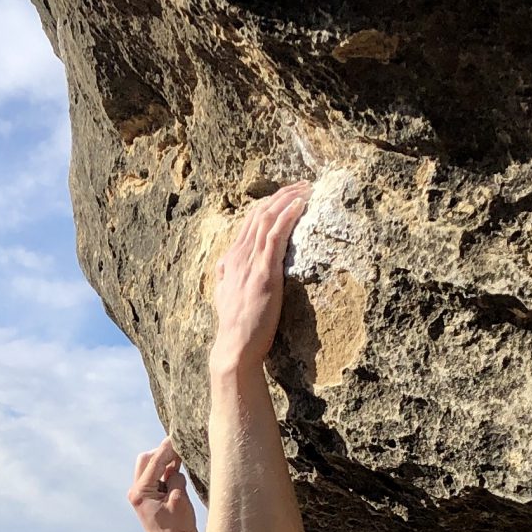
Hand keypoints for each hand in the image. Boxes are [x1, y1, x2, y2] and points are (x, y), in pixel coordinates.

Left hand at [128, 439, 196, 531]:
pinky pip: (157, 480)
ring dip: (165, 463)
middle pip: (146, 461)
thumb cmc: (178, 531)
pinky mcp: (150, 501)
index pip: (155, 461)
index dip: (168, 447)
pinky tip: (179, 471)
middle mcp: (137, 493)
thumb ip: (175, 477)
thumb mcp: (180, 500)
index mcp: (140, 492)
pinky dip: (166, 473)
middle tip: (180, 447)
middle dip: (162, 453)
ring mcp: (142, 497)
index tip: (178, 435)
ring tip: (182, 458)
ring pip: (151, 469)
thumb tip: (174, 465)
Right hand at [209, 181, 309, 374]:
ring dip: (288, 199)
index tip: (287, 194)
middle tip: (303, 184)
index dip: (269, 203)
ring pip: (268, 219)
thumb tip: (225, 267)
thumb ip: (227, 277)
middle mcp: (238, 255)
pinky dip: (287, 216)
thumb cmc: (235, 327)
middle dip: (282, 194)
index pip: (250, 221)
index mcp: (231, 259)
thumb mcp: (225, 296)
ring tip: (306, 188)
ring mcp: (251, 263)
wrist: (234, 347)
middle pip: (260, 213)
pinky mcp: (264, 273)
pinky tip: (300, 205)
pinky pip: (275, 236)